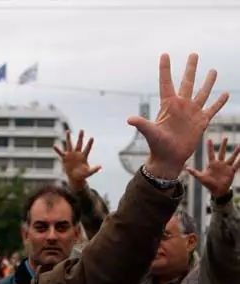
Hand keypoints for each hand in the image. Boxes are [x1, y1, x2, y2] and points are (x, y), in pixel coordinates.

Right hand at [54, 130, 100, 189]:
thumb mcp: (88, 172)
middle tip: (82, 130)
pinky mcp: (65, 158)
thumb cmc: (82, 174)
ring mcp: (70, 155)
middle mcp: (77, 154)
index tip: (92, 138)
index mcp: (83, 157)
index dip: (89, 144)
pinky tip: (54, 146)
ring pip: (69, 145)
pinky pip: (61, 153)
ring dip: (68, 138)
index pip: (87, 149)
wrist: (74, 177)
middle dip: (80, 137)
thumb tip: (100, 166)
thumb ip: (94, 169)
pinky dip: (57, 150)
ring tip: (68, 131)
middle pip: (79, 144)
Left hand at [127, 53, 228, 178]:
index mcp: (168, 105)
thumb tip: (129, 119)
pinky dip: (219, 102)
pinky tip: (225, 93)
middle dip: (190, 68)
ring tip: (212, 70)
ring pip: (202, 93)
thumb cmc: (157, 145)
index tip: (165, 54)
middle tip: (194, 53)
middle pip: (187, 82)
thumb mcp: (150, 133)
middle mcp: (181, 105)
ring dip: (208, 81)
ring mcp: (192, 112)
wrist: (169, 158)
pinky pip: (212, 109)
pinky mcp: (201, 121)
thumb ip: (142, 124)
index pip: (166, 82)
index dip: (165, 69)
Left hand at [187, 137, 239, 197]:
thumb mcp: (201, 177)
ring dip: (235, 152)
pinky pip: (236, 165)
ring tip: (239, 146)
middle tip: (225, 137)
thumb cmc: (208, 184)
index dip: (210, 147)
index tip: (209, 139)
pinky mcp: (231, 171)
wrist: (217, 191)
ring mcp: (226, 167)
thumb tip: (186, 168)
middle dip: (223, 145)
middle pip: (222, 152)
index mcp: (212, 164)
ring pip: (231, 157)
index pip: (211, 153)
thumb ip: (194, 172)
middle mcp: (220, 164)